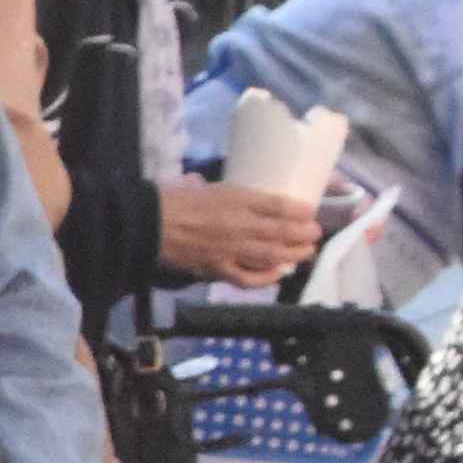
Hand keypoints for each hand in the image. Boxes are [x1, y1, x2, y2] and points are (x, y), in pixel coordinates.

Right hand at [150, 179, 312, 286]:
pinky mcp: (218, 269)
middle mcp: (240, 224)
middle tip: (316, 234)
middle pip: (281, 231)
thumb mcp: (195, 184)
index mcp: (235, 198)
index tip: (310, 211)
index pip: (277, 205)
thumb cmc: (168, 198)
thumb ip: (210, 188)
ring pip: (271, 255)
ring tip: (307, 253)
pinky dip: (266, 277)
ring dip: (293, 254)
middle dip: (303, 234)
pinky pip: (248, 278)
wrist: (146, 224)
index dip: (298, 210)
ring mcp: (231, 249)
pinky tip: (278, 274)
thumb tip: (205, 186)